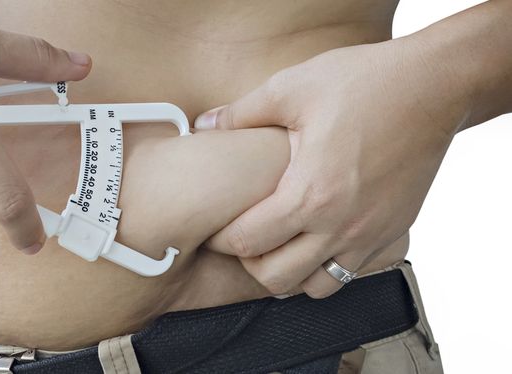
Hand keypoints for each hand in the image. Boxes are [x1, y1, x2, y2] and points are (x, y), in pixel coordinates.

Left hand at [195, 39, 466, 296]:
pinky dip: (329, 266)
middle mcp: (341, 226)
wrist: (434, 86)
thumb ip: (240, 113)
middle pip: (277, 279)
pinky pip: (354, 272)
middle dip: (251, 262)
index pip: (247, 242)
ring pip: (318, 286)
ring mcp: (372, 234)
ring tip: (282, 242)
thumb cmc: (362, 83)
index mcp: (310, 195)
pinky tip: (319, 236)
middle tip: (246, 236)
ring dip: (292, 272)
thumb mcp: (291, 89)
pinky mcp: (394, 231)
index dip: (221, 238)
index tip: (215, 225)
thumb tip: (201, 125)